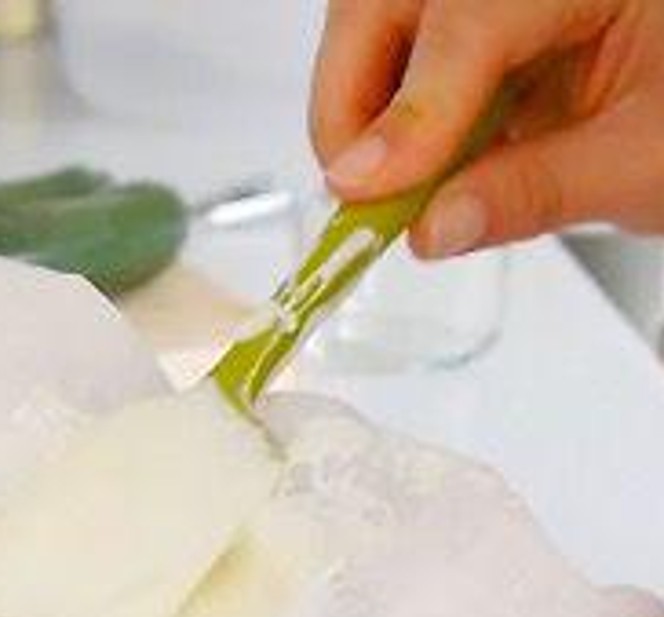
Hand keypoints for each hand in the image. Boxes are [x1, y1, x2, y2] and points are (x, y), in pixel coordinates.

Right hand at [311, 0, 663, 256]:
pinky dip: (387, 117)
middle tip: (356, 192)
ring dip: (360, 108)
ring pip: (374, 21)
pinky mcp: (475, 22)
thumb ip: (538, 191)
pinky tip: (415, 166)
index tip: (365, 189)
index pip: (471, 19)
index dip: (411, 108)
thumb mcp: (648, 160)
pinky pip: (396, 53)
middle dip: (350, 97)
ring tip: (390, 186)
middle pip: (387, 0)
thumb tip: (433, 226)